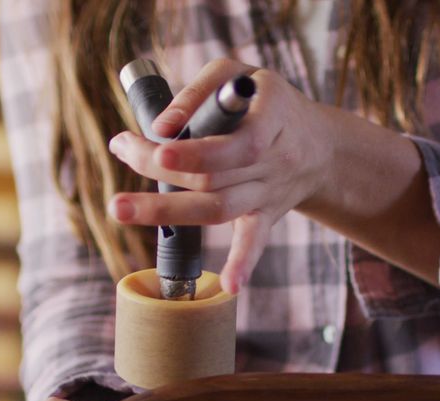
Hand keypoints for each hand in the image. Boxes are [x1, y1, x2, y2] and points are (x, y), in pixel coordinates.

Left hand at [107, 58, 334, 293]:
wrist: (319, 146)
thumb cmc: (265, 101)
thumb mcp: (239, 74)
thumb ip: (199, 92)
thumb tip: (160, 125)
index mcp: (271, 117)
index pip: (234, 143)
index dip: (195, 150)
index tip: (156, 144)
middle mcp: (273, 159)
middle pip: (214, 175)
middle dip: (159, 167)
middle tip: (121, 149)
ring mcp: (269, 193)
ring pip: (218, 207)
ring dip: (168, 211)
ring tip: (120, 207)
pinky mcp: (265, 217)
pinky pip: (255, 242)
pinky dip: (243, 263)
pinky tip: (229, 286)